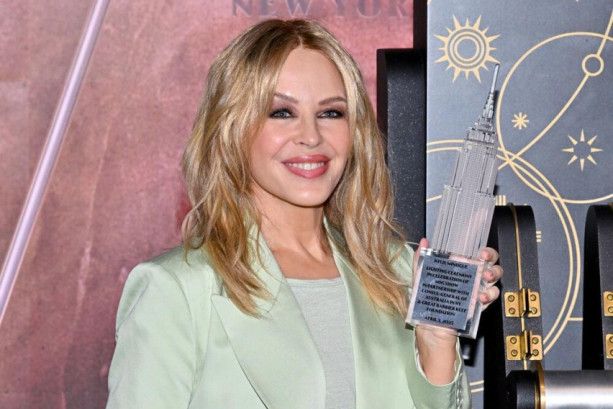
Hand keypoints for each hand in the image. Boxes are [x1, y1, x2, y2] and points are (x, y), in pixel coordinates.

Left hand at [411, 238, 502, 383]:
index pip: (476, 256)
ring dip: (492, 280)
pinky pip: (489, 298)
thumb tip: (424, 242)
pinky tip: (480, 298)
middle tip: (485, 268)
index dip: (484, 252)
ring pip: (494, 281)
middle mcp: (470, 280)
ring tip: (484, 282)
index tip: (481, 253)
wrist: (430, 332)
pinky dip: (488, 296)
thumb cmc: (426, 305)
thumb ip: (421, 260)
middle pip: (490, 266)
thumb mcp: (420, 280)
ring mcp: (475, 293)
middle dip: (492, 265)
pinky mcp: (478, 307)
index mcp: (458, 270)